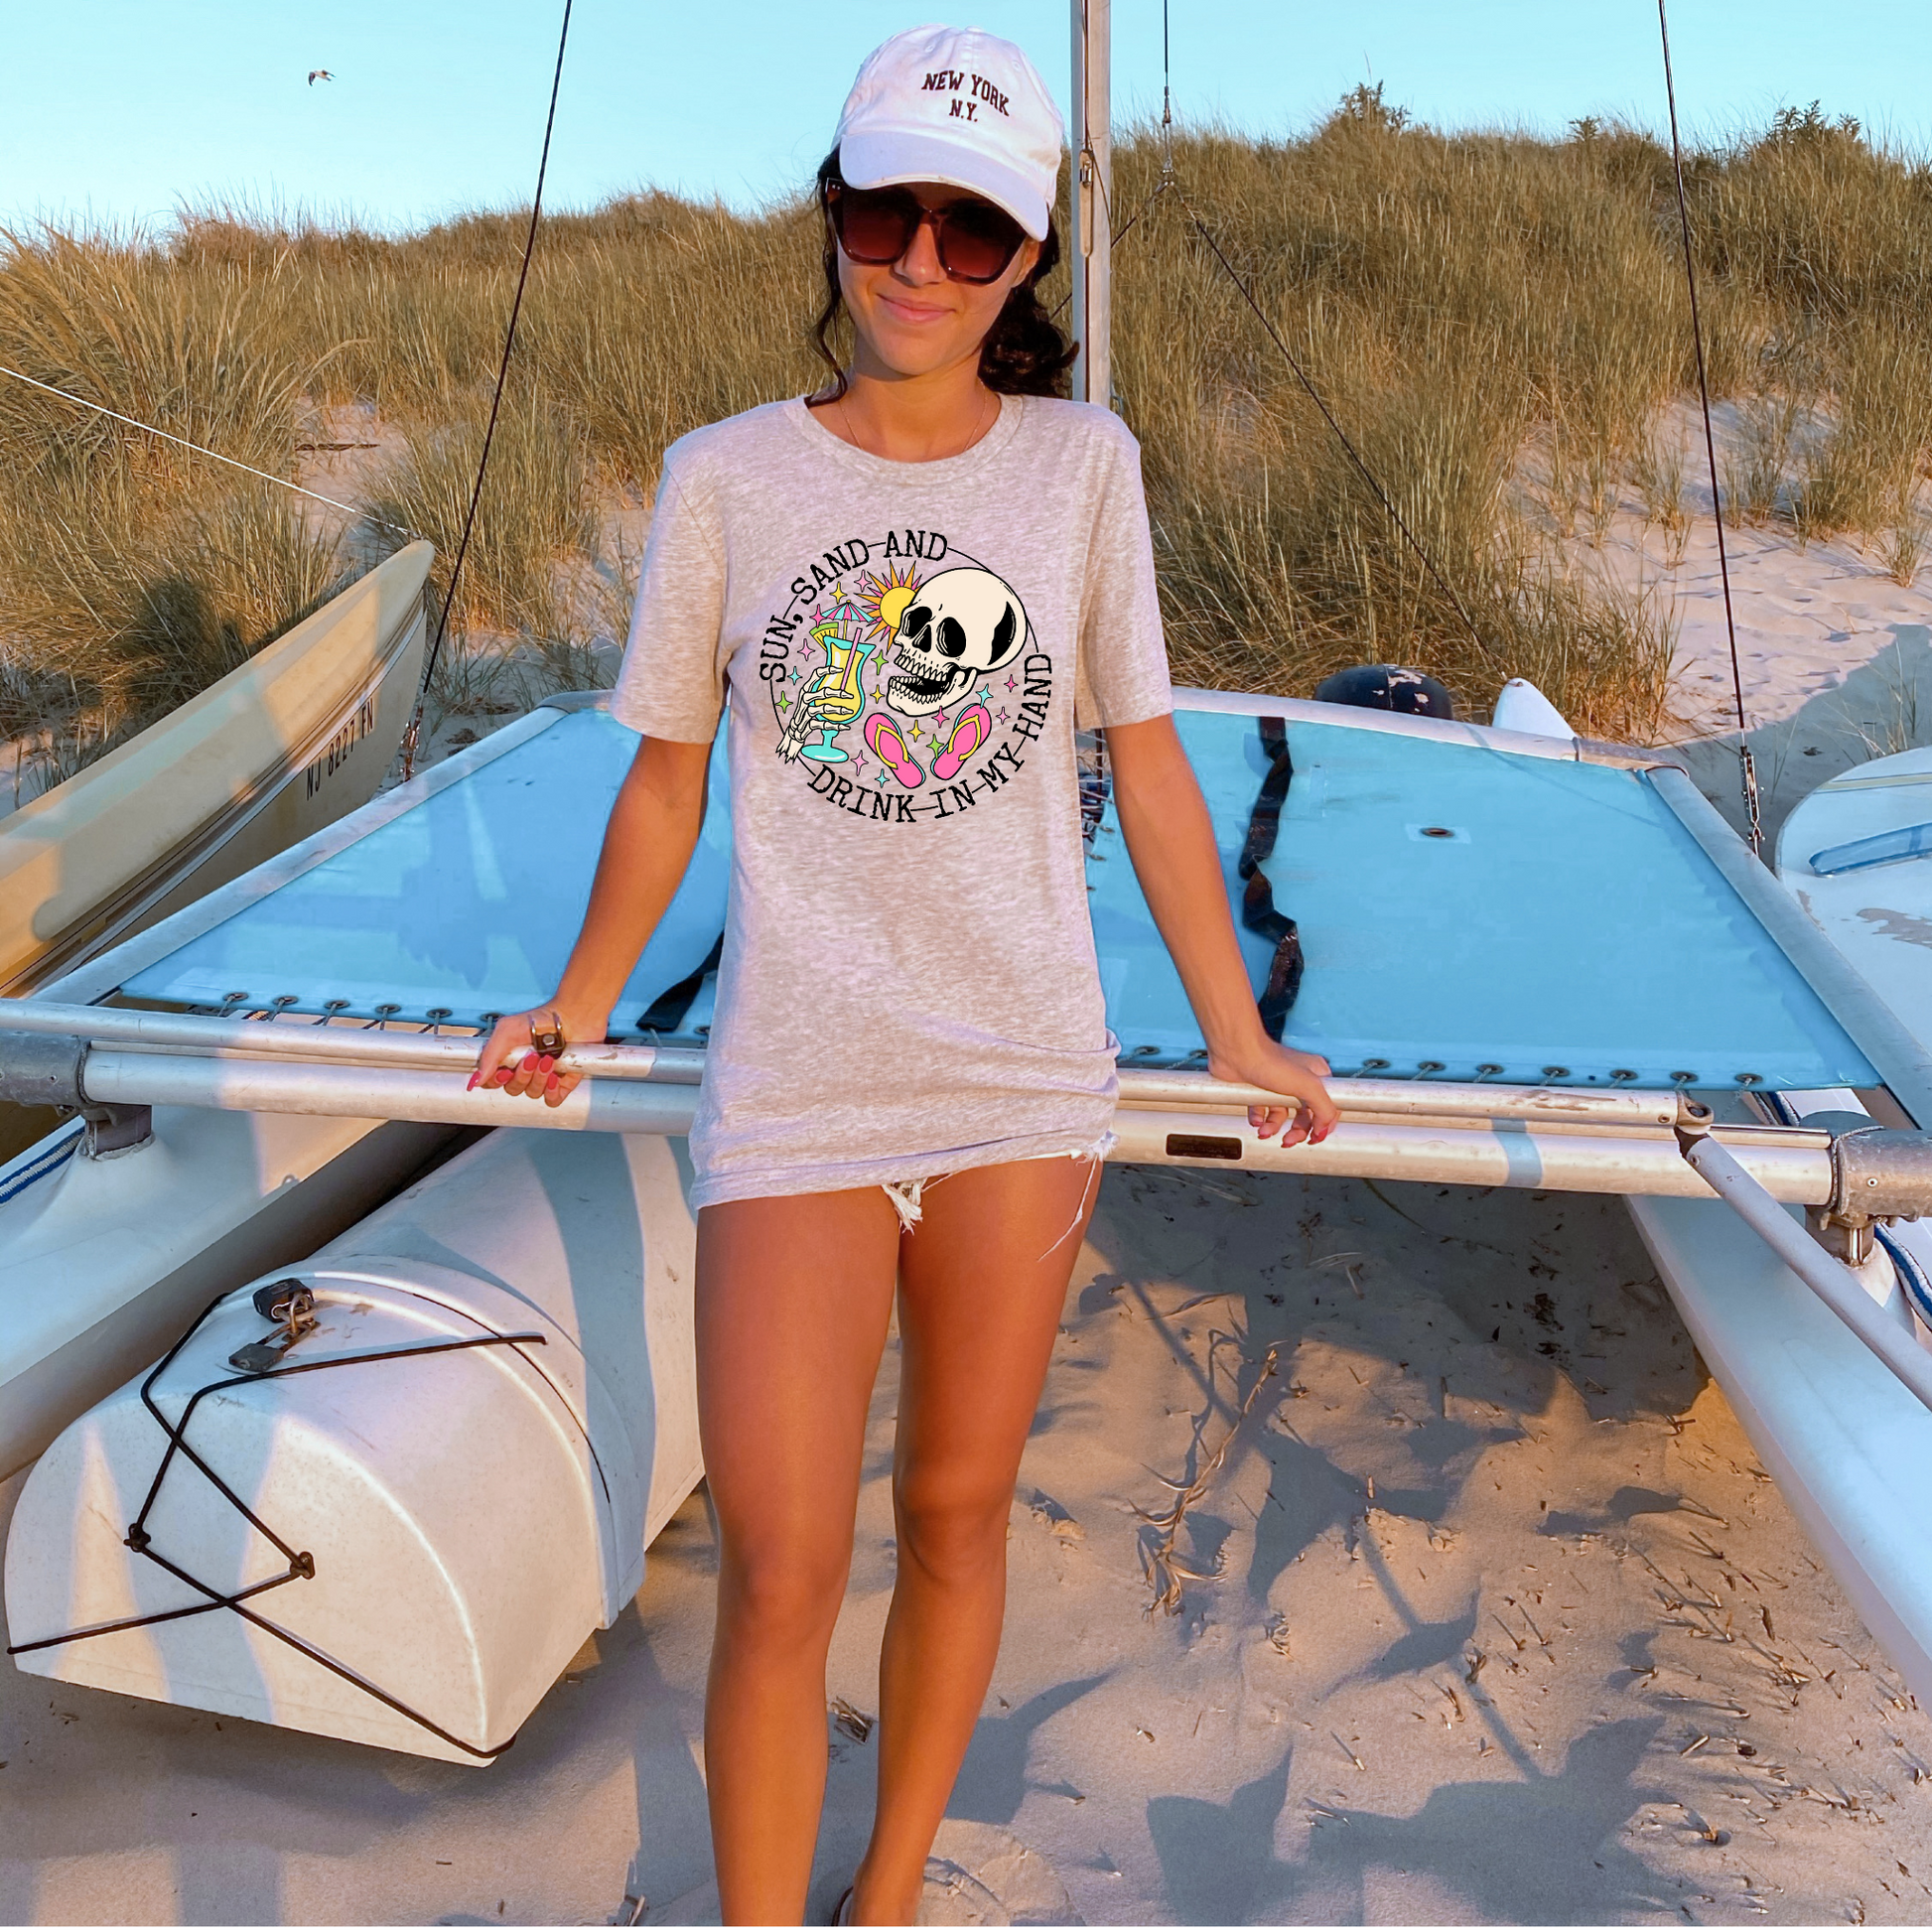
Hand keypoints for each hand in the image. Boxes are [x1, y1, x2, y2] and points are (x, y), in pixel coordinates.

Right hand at [470, 999, 611, 1108]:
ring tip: (547, 1059)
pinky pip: (551, 1100)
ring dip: (538, 1078)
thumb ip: (489, 1056)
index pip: (493, 1081)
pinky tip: (554, 1076)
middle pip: (512, 1089)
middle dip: (521, 1075)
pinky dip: (551, 1092)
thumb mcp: (506, 1031)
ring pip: (532, 1093)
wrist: (573, 1017)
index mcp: (508, 1059)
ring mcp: (543, 1078)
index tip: (504, 1071)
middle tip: (531, 1058)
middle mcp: (524, 1070)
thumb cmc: (541, 1019)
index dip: (496, 1081)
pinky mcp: (562, 1083)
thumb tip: (476, 1081)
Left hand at [1205, 1033, 1337, 1146]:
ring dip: (1273, 1127)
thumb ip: (1324, 1110)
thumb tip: (1322, 1130)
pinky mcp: (1259, 1089)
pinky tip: (1256, 1119)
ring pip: (1282, 1116)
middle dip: (1297, 1131)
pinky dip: (1259, 1119)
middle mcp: (1299, 1080)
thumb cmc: (1271, 1062)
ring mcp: (1278, 1085)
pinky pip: (1262, 1111)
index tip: (1315, 1137)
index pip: (1328, 1106)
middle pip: (1305, 1115)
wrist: (1236, 1054)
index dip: (1323, 1124)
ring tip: (1265, 1131)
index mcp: (1316, 1076)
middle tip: (1288, 1140)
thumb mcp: (1309, 1086)